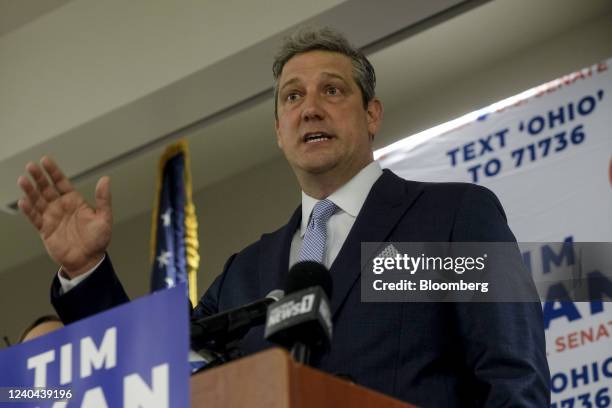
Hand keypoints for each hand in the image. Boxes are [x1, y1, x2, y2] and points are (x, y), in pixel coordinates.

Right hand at [17, 156, 111, 277]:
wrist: (88, 260)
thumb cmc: (98, 240)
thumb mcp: (104, 217)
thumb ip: (103, 198)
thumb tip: (106, 179)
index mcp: (74, 201)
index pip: (61, 182)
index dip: (53, 171)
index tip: (45, 160)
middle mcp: (61, 207)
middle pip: (46, 188)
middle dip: (38, 177)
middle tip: (31, 166)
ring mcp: (51, 217)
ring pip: (37, 200)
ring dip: (30, 190)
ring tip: (23, 180)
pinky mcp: (45, 229)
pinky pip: (34, 218)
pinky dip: (28, 210)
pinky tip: (23, 201)